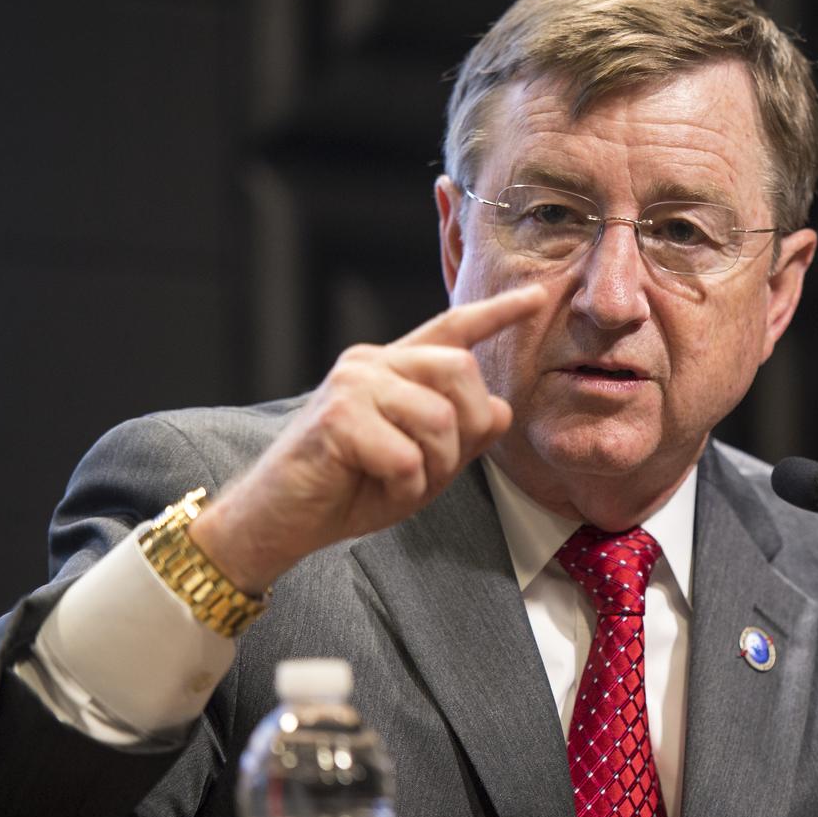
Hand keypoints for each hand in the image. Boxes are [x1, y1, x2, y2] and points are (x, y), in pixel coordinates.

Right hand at [188, 284, 545, 591]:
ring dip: (431, 469)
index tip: (537, 297)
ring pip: (440, 419)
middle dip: (464, 431)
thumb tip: (500, 409)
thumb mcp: (422, 463)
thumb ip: (462, 435)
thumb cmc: (348, 488)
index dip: (497, 313)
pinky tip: (374, 489)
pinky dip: (402, 489)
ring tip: (396, 482)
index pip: (452, 330)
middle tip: (432, 470)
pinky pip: (407, 457)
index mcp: (392, 368)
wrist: (280, 519)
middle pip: (460, 371)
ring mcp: (353, 384)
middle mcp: (372, 362)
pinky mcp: (338, 417)